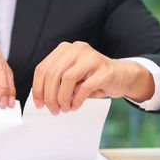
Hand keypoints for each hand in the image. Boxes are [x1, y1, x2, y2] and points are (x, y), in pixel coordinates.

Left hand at [32, 41, 154, 114]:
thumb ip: (56, 83)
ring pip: (67, 79)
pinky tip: (75, 106)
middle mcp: (76, 49)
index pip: (43, 68)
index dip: (38, 88)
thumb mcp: (70, 77)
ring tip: (64, 109)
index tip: (38, 104)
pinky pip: (85, 87)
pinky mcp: (104, 70)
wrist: (122, 76)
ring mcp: (91, 57)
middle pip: (53, 73)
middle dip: (49, 96)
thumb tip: (41, 99)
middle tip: (52, 109)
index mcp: (64, 49)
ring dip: (62, 98)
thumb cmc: (92, 78)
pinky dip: (77, 100)